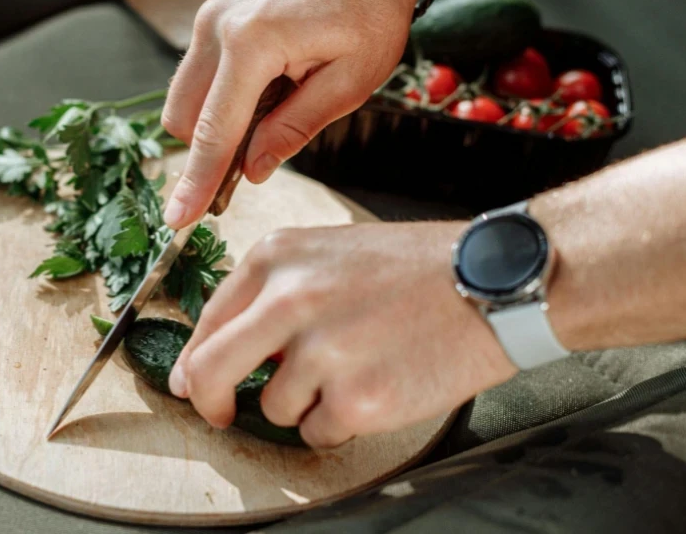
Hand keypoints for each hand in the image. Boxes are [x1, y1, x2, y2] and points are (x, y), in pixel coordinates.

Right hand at [161, 0, 427, 228]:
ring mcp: (211, 19)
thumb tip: (253, 169)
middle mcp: (217, 28)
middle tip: (248, 171)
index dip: (197, 182)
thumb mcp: (349, 81)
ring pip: (185, 98)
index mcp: (252, 44)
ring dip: (213, 126)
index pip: (214, 131)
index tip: (178, 220)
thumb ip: (295, 127)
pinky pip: (198, 75)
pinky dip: (219, 101)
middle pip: (184, 118)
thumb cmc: (369, 10)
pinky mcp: (215, 17)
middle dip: (206, 154)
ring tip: (268, 124)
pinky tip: (262, 99)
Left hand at [168, 223, 517, 447]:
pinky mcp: (357, 399)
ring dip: (304, 404)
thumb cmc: (413, 268)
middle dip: (209, 402)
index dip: (195, 362)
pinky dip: (340, 423)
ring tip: (355, 370)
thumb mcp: (329, 253)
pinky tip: (376, 387)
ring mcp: (322, 352)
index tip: (195, 382)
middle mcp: (290, 300)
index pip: (207, 322)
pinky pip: (318, 433)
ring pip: (274, 408)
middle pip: (209, 373)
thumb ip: (271, 295)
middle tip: (222, 414)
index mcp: (278, 257)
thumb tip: (219, 352)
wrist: (490, 282)